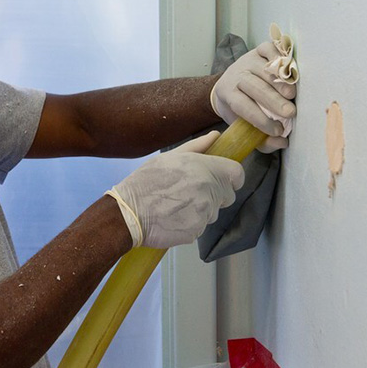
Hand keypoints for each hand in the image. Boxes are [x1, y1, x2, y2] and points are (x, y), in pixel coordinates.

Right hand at [107, 132, 244, 248]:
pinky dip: (190, 223)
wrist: (129, 212)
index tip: (224, 181)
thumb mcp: (169, 157)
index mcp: (206, 168)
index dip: (232, 178)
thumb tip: (216, 136)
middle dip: (214, 195)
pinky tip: (173, 217)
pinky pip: (200, 226)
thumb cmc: (146, 181)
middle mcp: (210, 191)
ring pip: (213, 212)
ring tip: (176, 205)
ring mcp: (205, 213)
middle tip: (190, 193)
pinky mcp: (197, 231)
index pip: (237, 174)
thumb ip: (197, 147)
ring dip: (201, 210)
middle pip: (227, 196)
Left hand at [211, 41, 296, 151]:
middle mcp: (236, 74)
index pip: (242, 106)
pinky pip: (269, 49)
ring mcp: (247, 60)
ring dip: (279, 82)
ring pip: (264, 70)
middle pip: (254, 87)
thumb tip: (281, 142)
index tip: (277, 130)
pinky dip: (280, 58)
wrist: (231, 83)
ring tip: (292, 95)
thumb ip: (261, 138)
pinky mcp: (258, 50)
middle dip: (273, 101)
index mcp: (227, 93)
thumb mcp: (243, 125)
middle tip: (290, 113)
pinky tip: (290, 72)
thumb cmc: (240, 108)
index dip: (260, 119)